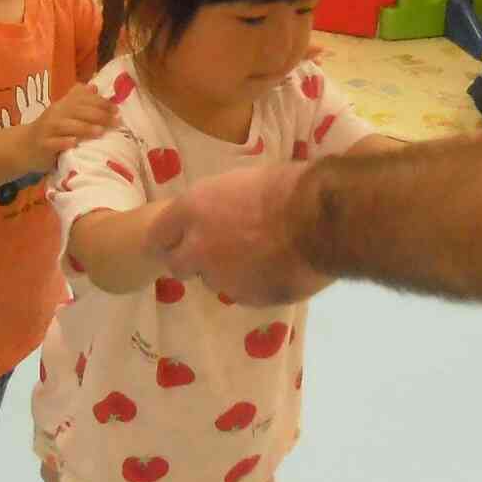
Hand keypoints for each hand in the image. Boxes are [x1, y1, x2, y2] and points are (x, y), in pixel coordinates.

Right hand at [17, 84, 119, 168]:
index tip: (117, 109)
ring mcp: (47, 129)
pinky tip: (74, 144)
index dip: (100, 102)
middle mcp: (55, 114)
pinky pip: (53, 143)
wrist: (24, 146)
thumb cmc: (50, 129)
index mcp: (63, 105)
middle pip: (77, 111)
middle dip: (98, 115)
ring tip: (100, 132)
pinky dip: (64, 142)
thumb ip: (78, 100)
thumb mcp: (63, 112)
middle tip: (115, 121)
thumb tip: (94, 87)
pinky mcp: (43, 144)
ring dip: (84, 128)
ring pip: (66, 126)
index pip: (82, 99)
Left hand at [145, 166, 328, 305]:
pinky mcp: (248, 299)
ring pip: (215, 281)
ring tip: (259, 256)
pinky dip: (255, 285)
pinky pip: (245, 293)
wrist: (322, 220)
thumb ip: (221, 206)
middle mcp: (198, 248)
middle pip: (178, 265)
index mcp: (192, 210)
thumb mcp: (242, 183)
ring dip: (228, 272)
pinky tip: (277, 268)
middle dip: (192, 261)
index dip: (171, 238)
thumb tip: (221, 216)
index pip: (159, 235)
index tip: (179, 238)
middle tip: (216, 252)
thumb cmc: (289, 187)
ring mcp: (222, 278)